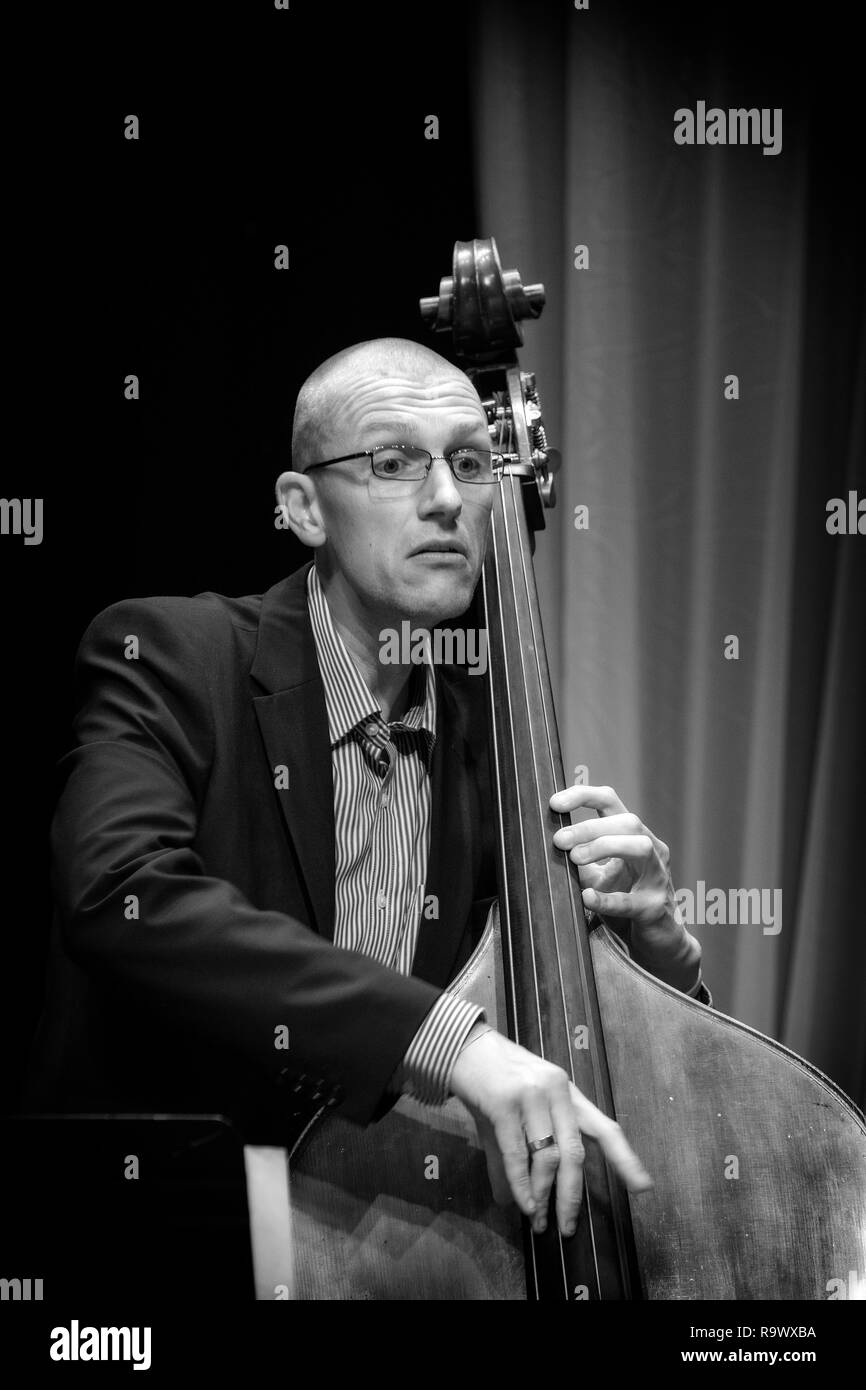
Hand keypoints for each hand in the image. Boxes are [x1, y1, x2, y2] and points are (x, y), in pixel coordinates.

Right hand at [449, 1023, 651, 1235]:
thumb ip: (518, 1156)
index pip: (605, 1127)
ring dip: (544, 1195)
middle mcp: (556, 1091)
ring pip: (549, 1156)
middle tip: (568, 1228)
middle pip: (576, 1152)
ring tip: (538, 1220)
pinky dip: (522, 1184)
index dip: (625, 1159)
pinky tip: (524, 1204)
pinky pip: (518, 1153)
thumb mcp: (516, 1115)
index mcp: (568, 1092)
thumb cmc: (493, 1081)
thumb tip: (514, 1201)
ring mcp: (531, 1095)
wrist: (461, 1048)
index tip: (644, 1188)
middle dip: (572, 1196)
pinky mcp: (504, 1102)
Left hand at [549, 783, 700, 990]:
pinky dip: (607, 898)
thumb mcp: (598, 875)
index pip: (610, 800)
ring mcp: (657, 878)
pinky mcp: (655, 908)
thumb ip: (578, 859)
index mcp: (634, 836)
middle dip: (589, 827)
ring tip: (575, 859)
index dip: (582, 795)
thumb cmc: (626, 900)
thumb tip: (543, 844)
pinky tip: (586, 897)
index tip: (553, 803)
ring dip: (604, 847)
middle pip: (626, 821)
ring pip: (640, 847)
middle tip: (559, 841)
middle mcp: (652, 850)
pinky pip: (630, 900)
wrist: (659, 941)